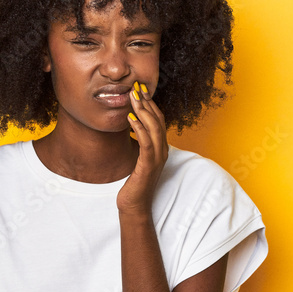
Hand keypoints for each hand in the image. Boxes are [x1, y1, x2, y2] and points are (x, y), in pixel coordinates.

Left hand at [117, 81, 167, 216]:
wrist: (134, 205)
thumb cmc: (133, 183)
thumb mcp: (137, 158)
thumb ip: (139, 143)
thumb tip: (133, 126)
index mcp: (161, 148)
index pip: (158, 120)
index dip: (150, 103)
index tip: (139, 89)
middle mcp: (162, 151)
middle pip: (158, 120)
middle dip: (147, 102)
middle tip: (136, 86)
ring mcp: (157, 158)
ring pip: (153, 128)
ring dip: (143, 111)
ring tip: (132, 97)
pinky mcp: (148, 165)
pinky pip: (146, 143)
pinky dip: (139, 128)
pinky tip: (130, 118)